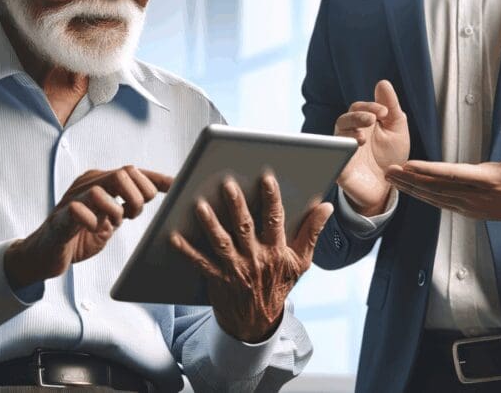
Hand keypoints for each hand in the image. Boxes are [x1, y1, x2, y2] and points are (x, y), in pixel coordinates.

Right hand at [5, 166, 172, 288]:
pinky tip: (97, 228)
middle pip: (123, 173)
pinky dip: (94, 220)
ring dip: (118, 208)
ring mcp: (72, 199)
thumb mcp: (111, 219)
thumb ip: (128, 207)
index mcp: (100, 181)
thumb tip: (157, 199)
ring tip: (116, 222)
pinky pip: (78, 211)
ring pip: (103, 188)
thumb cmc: (79, 234)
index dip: (156, 178)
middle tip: (134, 214)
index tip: (177, 186)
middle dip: (139, 194)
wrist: (45, 254)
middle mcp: (87, 184)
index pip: (133, 172)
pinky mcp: (60, 218)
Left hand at [169, 174, 333, 342]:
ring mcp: (235, 270)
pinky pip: (200, 262)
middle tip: (228, 184)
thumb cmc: (278, 285)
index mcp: (276, 252)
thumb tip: (326, 207)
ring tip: (200, 205)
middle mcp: (255, 259)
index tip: (266, 178)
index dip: (271, 198)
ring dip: (210, 223)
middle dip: (236, 205)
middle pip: (244, 227)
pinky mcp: (217, 279)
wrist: (257, 322)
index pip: (275, 220)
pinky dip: (186, 250)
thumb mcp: (300, 262)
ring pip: (221, 242)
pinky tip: (174, 236)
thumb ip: (312, 232)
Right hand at [334, 79, 409, 214]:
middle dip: (356, 117)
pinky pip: (333, 159)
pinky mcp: (339, 169)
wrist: (388, 188)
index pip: (359, 108)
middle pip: (344, 120)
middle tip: (371, 119)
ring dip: (348, 134)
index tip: (385, 112)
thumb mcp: (396, 130)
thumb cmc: (390, 157)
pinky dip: (340, 154)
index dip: (370, 107)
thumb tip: (382, 83)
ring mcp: (342, 152)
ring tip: (363, 138)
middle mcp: (349, 135)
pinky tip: (353, 151)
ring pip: (336, 137)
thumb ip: (391, 107)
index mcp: (362, 123)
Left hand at [384, 120, 500, 245]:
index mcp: (490, 180)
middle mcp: (477, 196)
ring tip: (392, 179)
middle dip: (410, 179)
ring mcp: (472, 207)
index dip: (429, 169)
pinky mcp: (471, 212)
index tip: (409, 164)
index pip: (454, 174)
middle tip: (388, 170)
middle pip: (437, 188)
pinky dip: (424, 197)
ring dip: (412, 189)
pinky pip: (442, 204)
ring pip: (436, 198)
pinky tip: (410, 191)